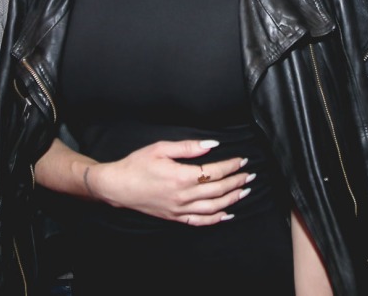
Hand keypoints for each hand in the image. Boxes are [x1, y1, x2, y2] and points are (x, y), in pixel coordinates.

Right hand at [88, 139, 252, 226]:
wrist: (118, 186)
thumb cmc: (137, 165)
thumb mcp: (161, 148)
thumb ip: (188, 147)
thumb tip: (211, 145)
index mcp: (181, 177)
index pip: (214, 172)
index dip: (231, 166)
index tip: (242, 161)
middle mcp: (183, 196)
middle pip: (218, 190)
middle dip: (236, 182)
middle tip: (250, 175)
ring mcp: (180, 209)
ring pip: (213, 207)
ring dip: (232, 199)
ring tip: (245, 191)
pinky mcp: (175, 217)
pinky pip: (200, 221)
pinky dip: (216, 219)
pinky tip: (227, 214)